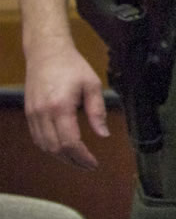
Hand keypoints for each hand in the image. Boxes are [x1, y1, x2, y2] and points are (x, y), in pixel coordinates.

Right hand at [23, 41, 108, 169]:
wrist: (47, 53)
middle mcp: (43, 114)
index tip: (93, 163)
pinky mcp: (29, 114)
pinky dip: (50, 147)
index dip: (82, 157)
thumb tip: (103, 134)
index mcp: (60, 107)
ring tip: (78, 159)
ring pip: (44, 146)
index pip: (69, 142)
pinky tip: (62, 148)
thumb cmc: (72, 66)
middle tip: (88, 165)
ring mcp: (33, 115)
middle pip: (55, 149)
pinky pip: (37, 138)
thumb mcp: (92, 85)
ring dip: (61, 156)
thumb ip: (98, 111)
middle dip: (72, 161)